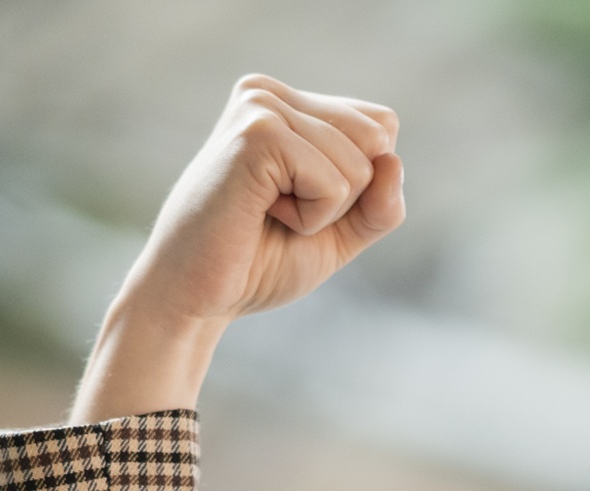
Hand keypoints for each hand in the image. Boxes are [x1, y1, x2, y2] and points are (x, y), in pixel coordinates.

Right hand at [71, 76, 405, 421]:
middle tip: (282, 212)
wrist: (196, 297)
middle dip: (348, 197)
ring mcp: (260, 107)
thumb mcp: (341, 232)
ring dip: (324, 212)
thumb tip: (394, 161)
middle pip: (378, 139)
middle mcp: (270, 93)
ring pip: (362, 165)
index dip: (362, 185)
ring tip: (266, 214)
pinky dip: (312, 218)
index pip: (382, 127)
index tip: (301, 204)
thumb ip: (381, 202)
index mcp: (287, 103)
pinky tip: (261, 214)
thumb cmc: (259, 264)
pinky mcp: (257, 134)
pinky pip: (335, 184)